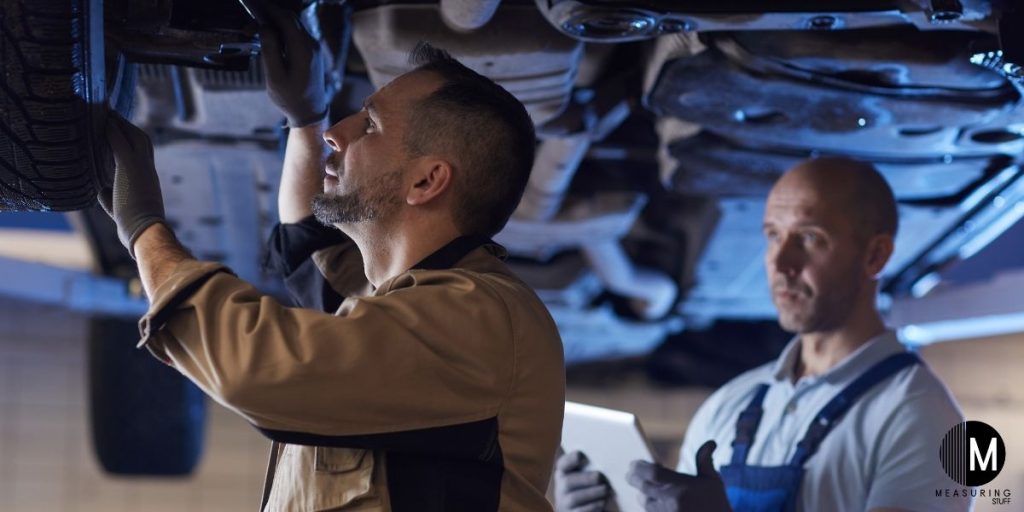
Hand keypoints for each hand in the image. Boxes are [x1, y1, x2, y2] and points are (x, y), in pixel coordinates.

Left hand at [100, 114, 165, 258]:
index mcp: (148, 179)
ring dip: (121, 125)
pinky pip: (120, 144)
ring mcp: (141, 167)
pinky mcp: (130, 168)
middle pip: (142, 139)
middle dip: (128, 126)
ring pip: (134, 137)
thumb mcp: (121, 207)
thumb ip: (111, 196)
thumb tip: (101, 190)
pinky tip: (103, 124)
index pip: (144, 153)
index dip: (134, 140)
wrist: (145, 230)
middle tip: (114, 116)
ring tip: (108, 114)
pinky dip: (112, 132)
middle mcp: (148, 169)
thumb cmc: (134, 225)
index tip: (122, 131)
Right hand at [241, 0, 326, 126]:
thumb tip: (264, 27)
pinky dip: (281, 29)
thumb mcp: (275, 77)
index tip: (253, 3)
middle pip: (290, 18)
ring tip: (255, 21)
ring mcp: (313, 47)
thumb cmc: (290, 98)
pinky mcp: (310, 51)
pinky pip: (295, 33)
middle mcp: (311, 45)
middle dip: (270, 12)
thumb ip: (270, 51)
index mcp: (303, 50)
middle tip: (251, 10)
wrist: (310, 112)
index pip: (286, 19)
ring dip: (275, 20)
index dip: (269, 8)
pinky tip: (268, 31)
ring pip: (293, 24)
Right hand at [555, 450, 611, 511]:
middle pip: (567, 481)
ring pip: (573, 498)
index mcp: (565, 474)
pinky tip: (602, 504)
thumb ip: (593, 467)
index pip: (562, 464)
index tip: (580, 455)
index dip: (569, 459)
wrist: (594, 508)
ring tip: (605, 490)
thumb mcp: (592, 477)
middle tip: (599, 477)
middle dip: (585, 478)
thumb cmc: (596, 488)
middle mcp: (561, 489)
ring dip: (590, 493)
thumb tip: (609, 458)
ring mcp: (564, 504)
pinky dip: (591, 507)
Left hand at [626, 441, 731, 511]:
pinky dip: (649, 507)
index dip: (639, 467)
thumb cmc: (716, 502)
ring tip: (641, 488)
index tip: (633, 463)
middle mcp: (673, 501)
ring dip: (641, 495)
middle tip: (629, 474)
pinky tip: (647, 501)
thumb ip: (705, 460)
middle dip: (634, 479)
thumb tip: (710, 443)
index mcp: (683, 486)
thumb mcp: (713, 480)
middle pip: (644, 488)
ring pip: (645, 503)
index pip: (653, 474)